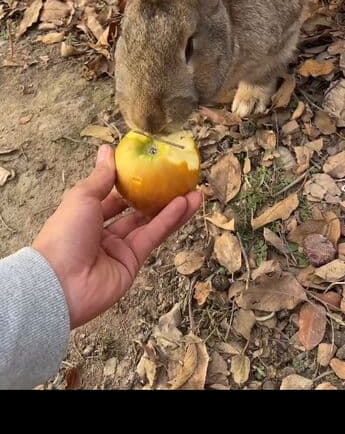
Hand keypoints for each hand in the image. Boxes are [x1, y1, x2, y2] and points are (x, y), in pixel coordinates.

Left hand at [32, 145, 200, 328]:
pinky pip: (153, 237)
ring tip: (195, 191)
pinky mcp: (133, 263)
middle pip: (136, 211)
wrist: (60, 284)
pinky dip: (169, 220)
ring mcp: (119, 249)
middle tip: (181, 180)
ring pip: (149, 223)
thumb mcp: (82, 197)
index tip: (152, 166)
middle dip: (158, 196)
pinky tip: (185, 204)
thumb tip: (108, 149)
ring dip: (172, 208)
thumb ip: (102, 176)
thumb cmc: (65, 234)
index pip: (114, 196)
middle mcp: (104, 232)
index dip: (132, 182)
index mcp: (87, 215)